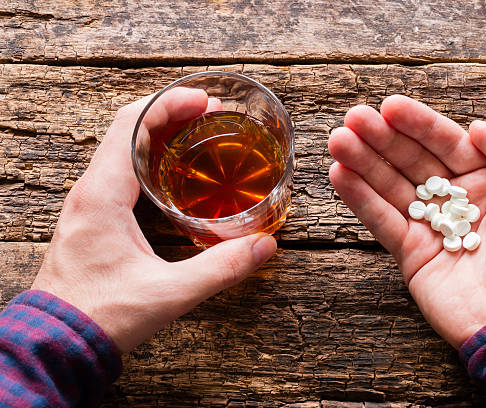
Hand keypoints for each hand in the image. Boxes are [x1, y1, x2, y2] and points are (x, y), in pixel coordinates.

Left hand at [32, 88, 276, 353]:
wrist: (56, 342)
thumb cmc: (101, 316)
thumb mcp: (169, 294)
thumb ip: (220, 268)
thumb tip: (264, 246)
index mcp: (102, 195)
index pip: (131, 125)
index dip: (169, 104)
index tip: (205, 101)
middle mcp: (90, 190)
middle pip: (127, 128)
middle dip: (170, 112)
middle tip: (209, 113)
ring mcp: (88, 203)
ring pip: (121, 147)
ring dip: (158, 132)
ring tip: (196, 132)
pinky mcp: (93, 217)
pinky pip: (119, 169)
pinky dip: (148, 156)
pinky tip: (174, 171)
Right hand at [328, 95, 485, 347]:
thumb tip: (476, 127)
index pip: (446, 143)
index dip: (418, 124)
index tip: (390, 106)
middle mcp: (456, 200)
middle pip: (411, 161)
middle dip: (381, 138)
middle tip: (352, 118)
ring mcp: (431, 227)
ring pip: (390, 186)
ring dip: (363, 162)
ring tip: (337, 140)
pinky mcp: (411, 253)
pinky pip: (381, 220)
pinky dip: (359, 198)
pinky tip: (339, 174)